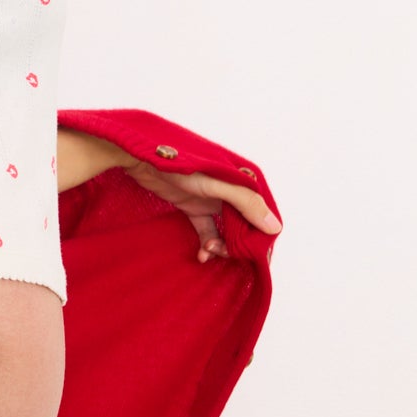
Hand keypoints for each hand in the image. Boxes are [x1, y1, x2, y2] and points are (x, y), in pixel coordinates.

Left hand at [109, 145, 281, 263]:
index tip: (255, 256)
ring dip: (222, 246)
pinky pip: (208, 232)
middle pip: (246, 226)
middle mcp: (232, 192)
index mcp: (244, 182)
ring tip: (209, 250)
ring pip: (227, 232)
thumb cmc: (181, 167)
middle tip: (226, 255)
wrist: (142, 160)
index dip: (261, 236)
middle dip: (240, 245)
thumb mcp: (217, 185)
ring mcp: (213, 200)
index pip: (263, 214)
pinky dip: (207, 245)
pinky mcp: (195, 208)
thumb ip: (245, 203)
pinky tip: (202, 255)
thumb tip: (275, 229)